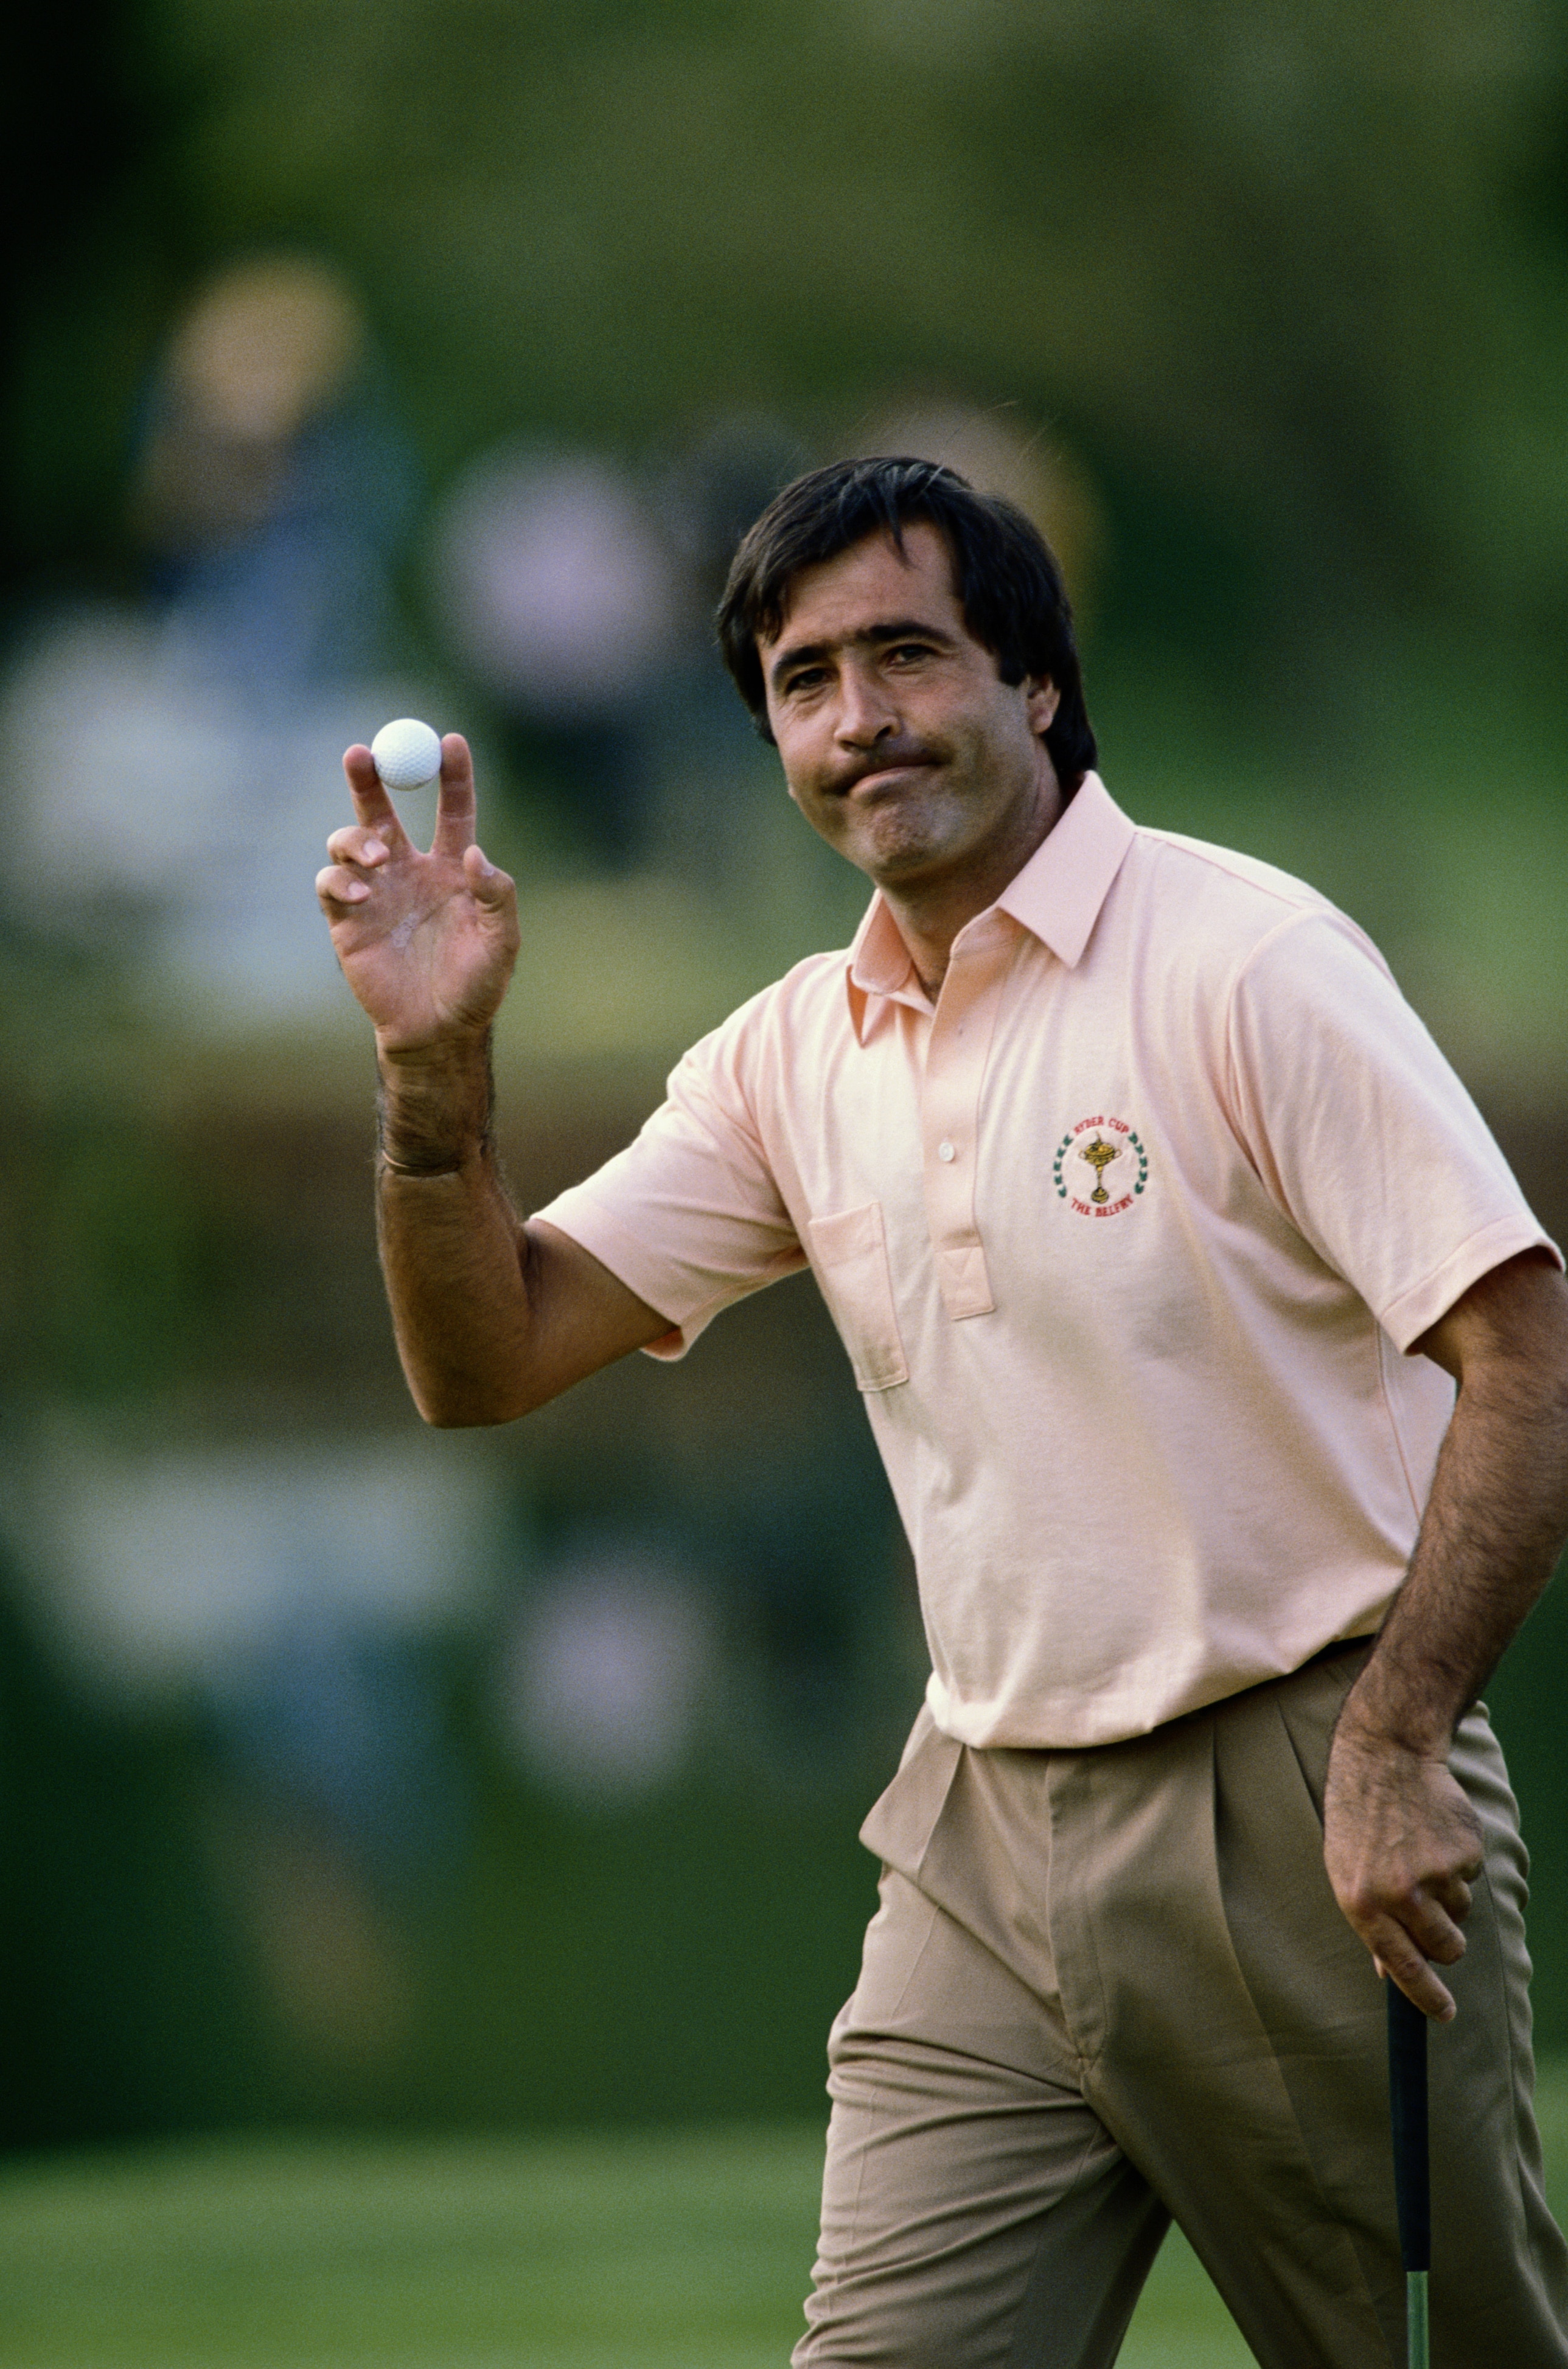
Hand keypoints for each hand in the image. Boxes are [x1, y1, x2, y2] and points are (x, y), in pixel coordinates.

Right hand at [316, 735, 519, 1055]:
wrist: (438, 1031)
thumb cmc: (476, 987)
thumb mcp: (502, 942)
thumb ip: (496, 895)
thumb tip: (477, 854)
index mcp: (453, 868)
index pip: (452, 809)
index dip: (452, 775)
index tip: (451, 741)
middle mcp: (410, 870)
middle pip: (385, 809)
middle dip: (370, 777)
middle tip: (361, 751)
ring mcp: (375, 891)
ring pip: (350, 839)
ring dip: (356, 835)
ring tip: (376, 855)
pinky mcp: (347, 919)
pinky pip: (331, 883)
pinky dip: (340, 880)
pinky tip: (361, 895)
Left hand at [1322, 1713, 1483, 2020]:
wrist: (1386, 1758)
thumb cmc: (1358, 1819)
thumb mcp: (1345, 1871)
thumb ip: (1368, 1922)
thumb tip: (1386, 1972)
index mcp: (1362, 1903)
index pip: (1402, 1968)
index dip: (1427, 1997)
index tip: (1445, 2015)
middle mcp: (1399, 1893)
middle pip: (1446, 1950)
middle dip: (1445, 1943)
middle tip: (1432, 1914)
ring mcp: (1435, 1873)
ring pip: (1461, 1915)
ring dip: (1449, 1896)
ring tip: (1420, 1855)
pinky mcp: (1465, 1853)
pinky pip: (1472, 1879)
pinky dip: (1458, 1865)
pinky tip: (1434, 1835)